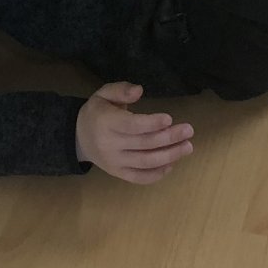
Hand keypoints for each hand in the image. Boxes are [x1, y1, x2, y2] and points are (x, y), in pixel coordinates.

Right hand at [76, 81, 194, 183]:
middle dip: (168, 138)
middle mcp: (110, 144)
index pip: (131, 125)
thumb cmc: (96, 113)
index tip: (169, 118)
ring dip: (169, 156)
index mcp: (106, 123)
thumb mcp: (103, 94)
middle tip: (188, 131)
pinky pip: (139, 177)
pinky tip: (172, 164)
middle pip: (143, 144)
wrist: (78, 138)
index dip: (151, 123)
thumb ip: (120, 90)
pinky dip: (157, 174)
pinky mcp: (118, 173)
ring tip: (187, 147)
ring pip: (145, 162)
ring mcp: (114, 162)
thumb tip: (139, 90)